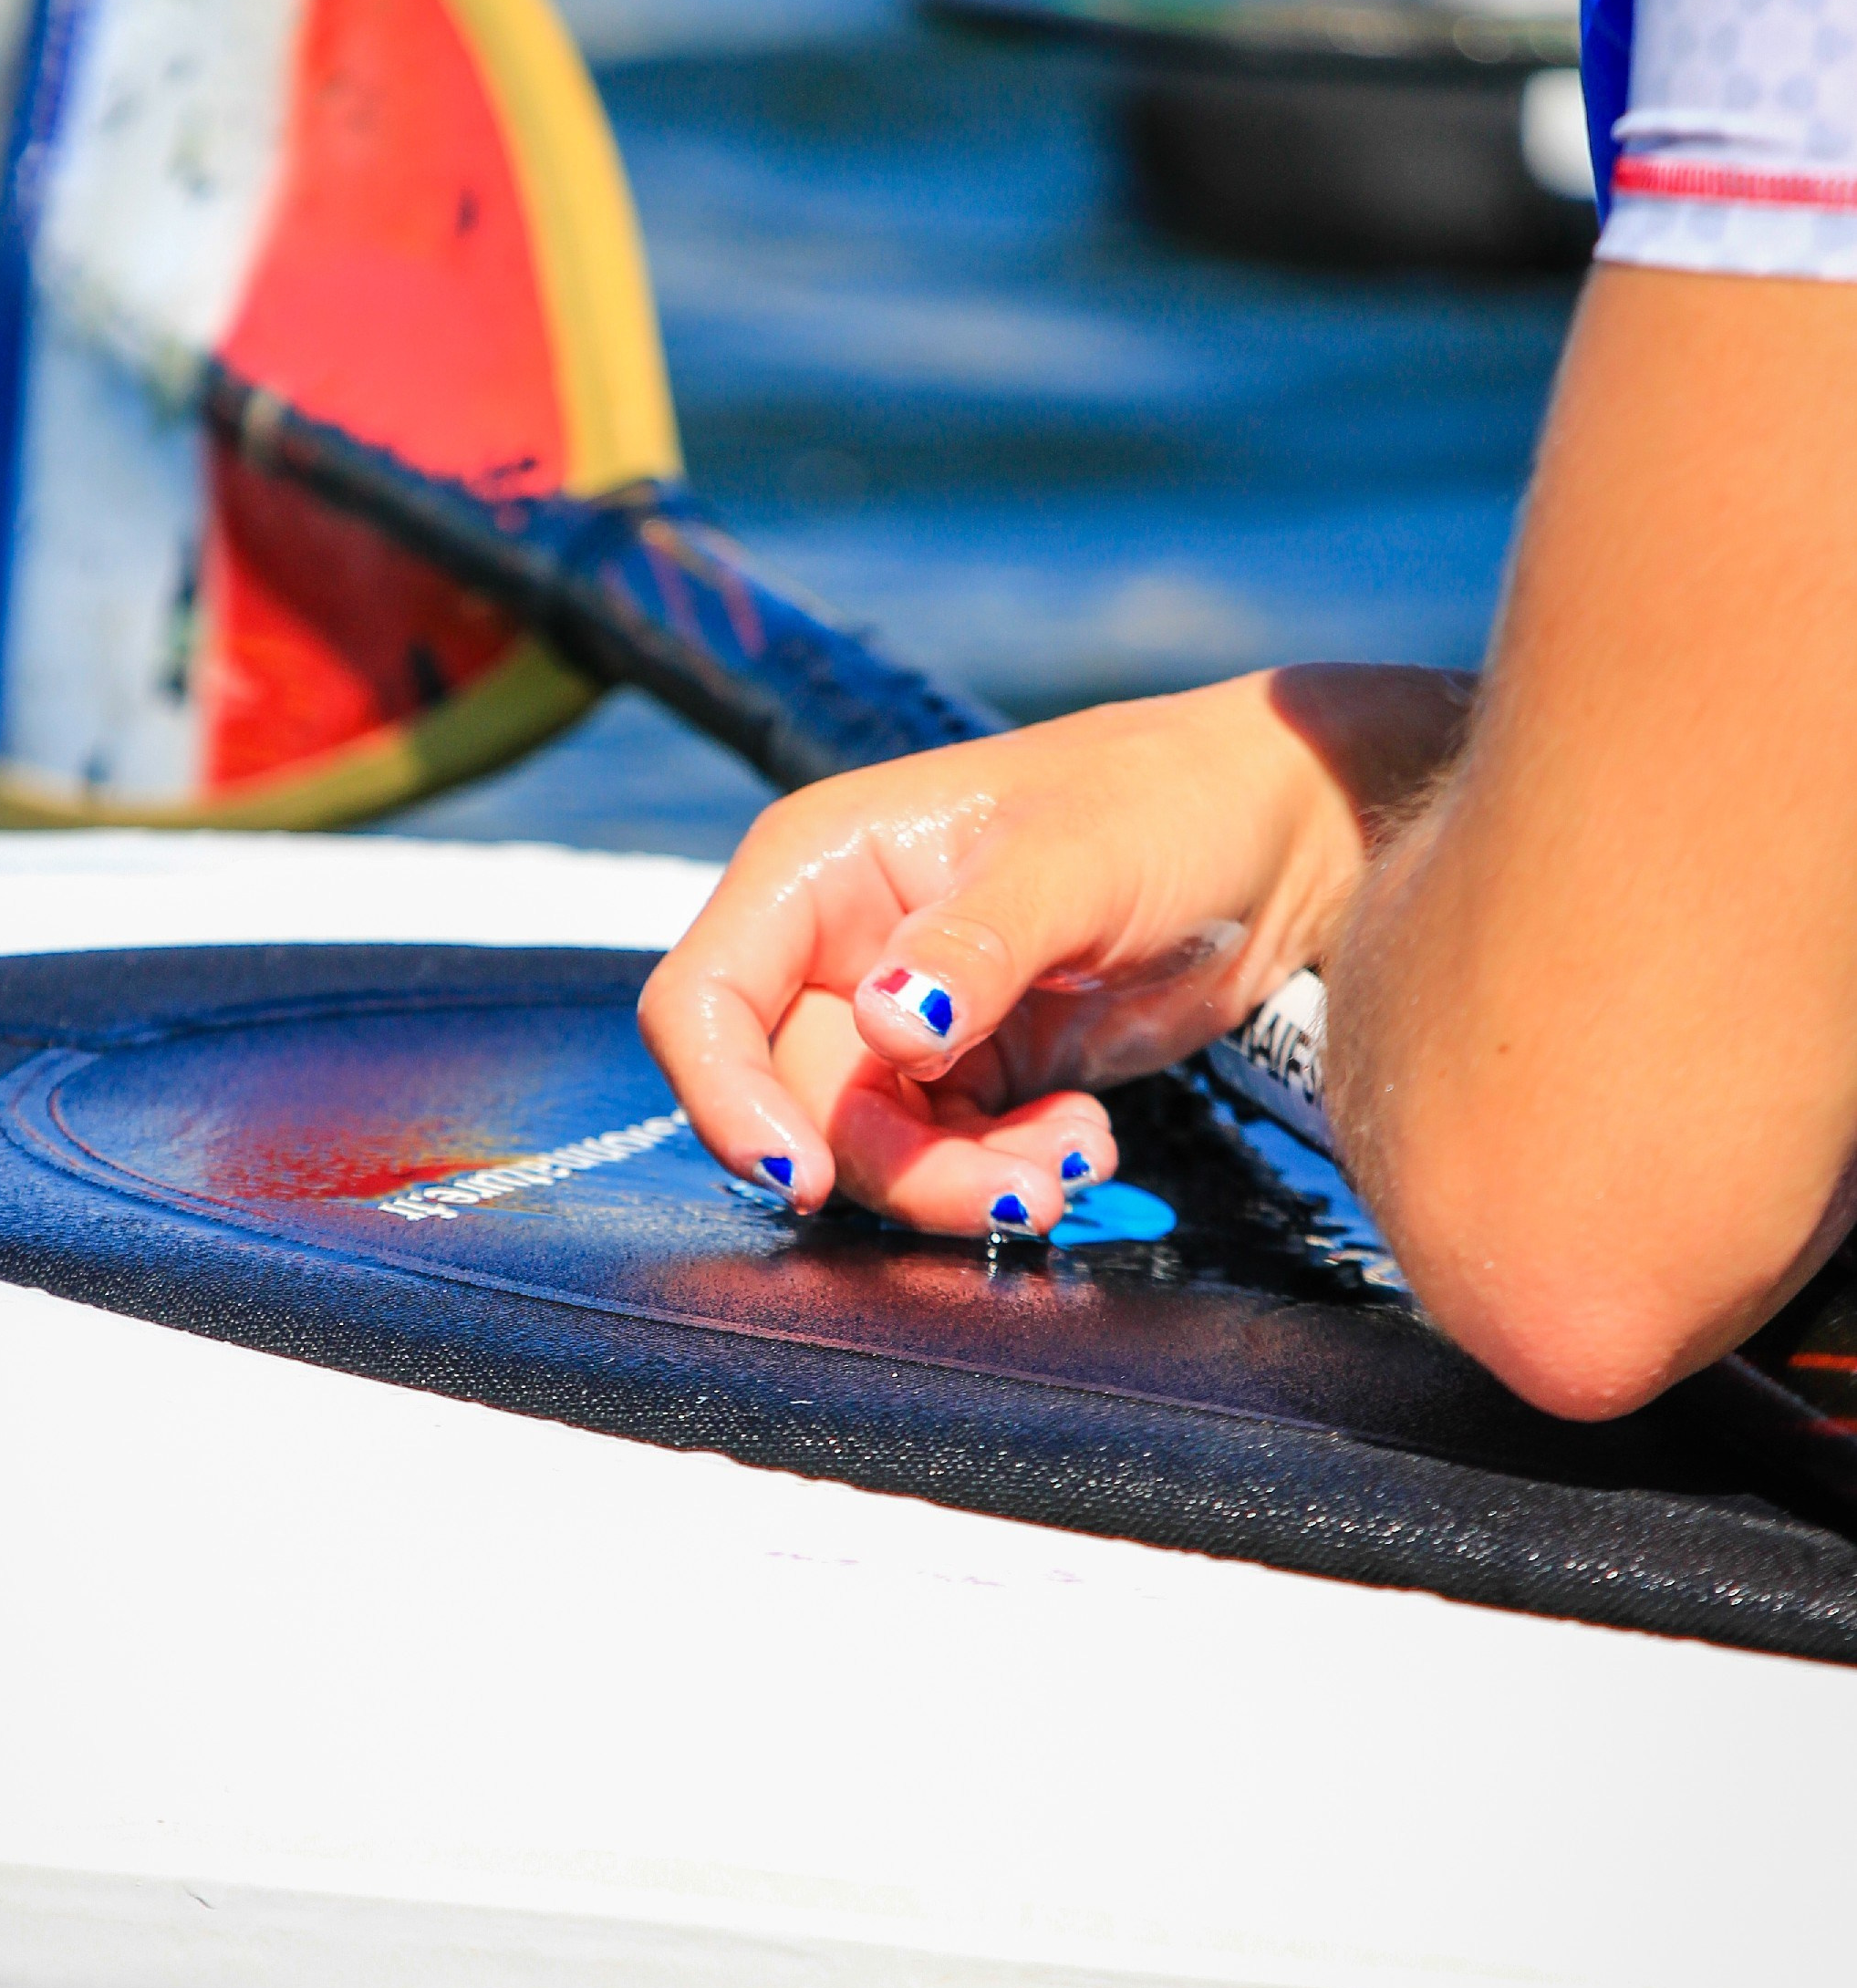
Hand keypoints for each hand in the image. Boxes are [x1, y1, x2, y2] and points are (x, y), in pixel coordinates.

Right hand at [640, 664, 1470, 1238]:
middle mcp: (840, 944)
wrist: (1285, 831)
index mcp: (821, 866)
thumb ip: (978, 946)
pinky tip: (1086, 1145)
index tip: (805, 1181)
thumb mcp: (1077, 864)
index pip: (702, 1002)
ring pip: (871, 1148)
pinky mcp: (972, 1066)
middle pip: (794, 1104)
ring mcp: (903, 1012)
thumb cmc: (1173, 801)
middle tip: (1024, 1187)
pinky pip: (945, 1156)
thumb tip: (885, 1030)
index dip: (726, 1101)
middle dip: (901, 1166)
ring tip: (1074, 1163)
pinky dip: (1008, 1171)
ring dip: (964, 1180)